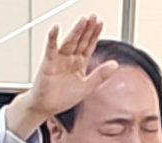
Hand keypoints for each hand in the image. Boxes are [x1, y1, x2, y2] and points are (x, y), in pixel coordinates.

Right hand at [4, 16, 118, 138]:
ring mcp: (59, 59)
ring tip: (82, 21)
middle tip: (93, 17)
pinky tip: (56, 30)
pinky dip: (52, 39)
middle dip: (87, 29)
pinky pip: (51, 48)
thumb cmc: (62, 98)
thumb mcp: (87, 87)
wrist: (46, 107)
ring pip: (69, 42)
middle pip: (80, 40)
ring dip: (75, 31)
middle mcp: (70, 59)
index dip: (94, 34)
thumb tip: (115, 65)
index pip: (89, 45)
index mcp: (79, 63)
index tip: (100, 24)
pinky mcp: (49, 63)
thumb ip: (100, 75)